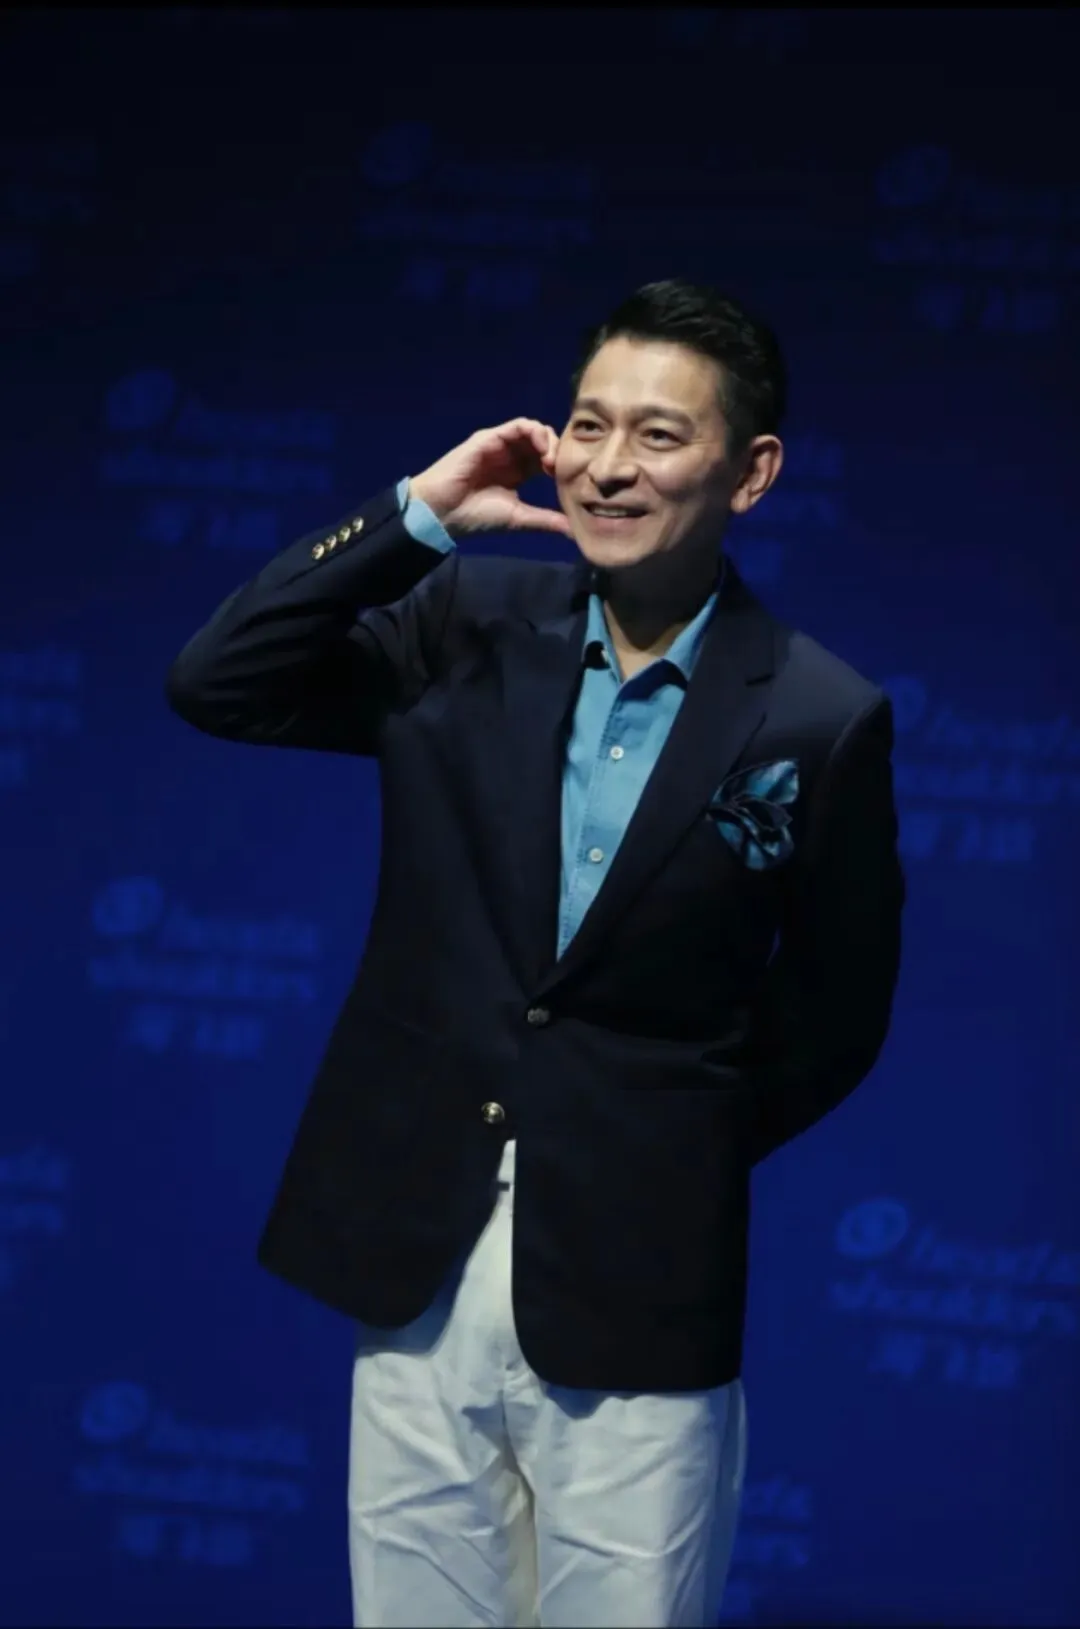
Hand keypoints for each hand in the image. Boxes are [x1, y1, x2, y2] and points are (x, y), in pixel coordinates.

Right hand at [408, 418, 571, 537]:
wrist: (444, 513)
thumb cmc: (477, 517)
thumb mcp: (519, 518)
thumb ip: (546, 520)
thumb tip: (575, 532)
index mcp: (518, 472)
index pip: (548, 458)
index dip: (562, 465)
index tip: (568, 481)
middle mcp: (511, 455)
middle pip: (544, 441)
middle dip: (559, 451)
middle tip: (562, 470)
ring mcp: (501, 444)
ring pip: (534, 429)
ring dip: (550, 441)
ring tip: (552, 462)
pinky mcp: (490, 437)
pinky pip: (519, 425)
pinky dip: (535, 432)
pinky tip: (542, 451)